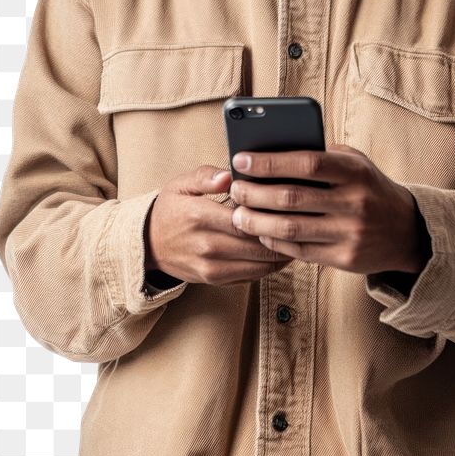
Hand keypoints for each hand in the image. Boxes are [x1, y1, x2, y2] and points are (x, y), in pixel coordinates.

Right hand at [143, 166, 293, 285]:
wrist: (147, 244)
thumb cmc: (170, 208)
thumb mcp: (182, 183)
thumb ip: (206, 175)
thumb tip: (228, 175)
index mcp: (199, 216)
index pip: (245, 217)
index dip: (270, 213)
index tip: (291, 203)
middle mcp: (207, 245)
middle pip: (257, 243)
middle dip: (283, 234)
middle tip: (306, 221)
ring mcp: (211, 267)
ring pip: (258, 263)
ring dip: (282, 252)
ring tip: (301, 236)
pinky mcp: (215, 280)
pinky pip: (251, 276)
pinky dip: (270, 265)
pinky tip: (284, 251)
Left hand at [227, 143, 427, 276]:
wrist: (406, 230)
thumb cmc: (369, 187)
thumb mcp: (355, 162)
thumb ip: (321, 155)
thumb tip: (271, 150)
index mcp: (355, 171)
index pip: (306, 163)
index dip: (270, 162)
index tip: (241, 160)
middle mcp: (355, 202)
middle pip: (292, 198)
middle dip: (255, 193)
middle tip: (234, 189)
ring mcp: (351, 233)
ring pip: (292, 229)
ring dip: (257, 222)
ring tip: (238, 215)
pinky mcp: (346, 259)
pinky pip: (300, 251)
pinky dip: (275, 242)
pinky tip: (260, 233)